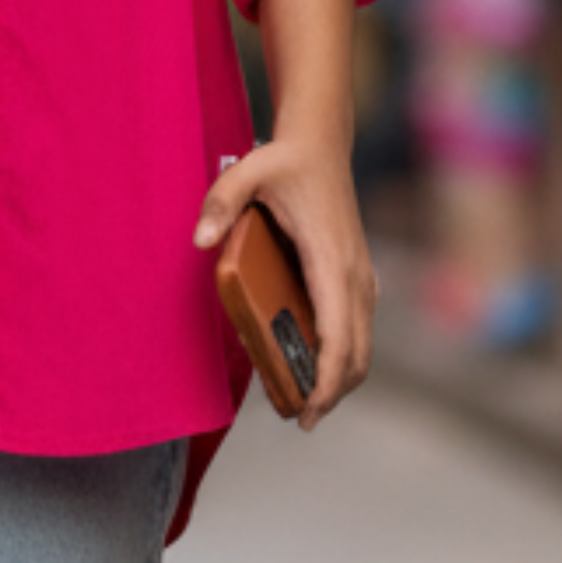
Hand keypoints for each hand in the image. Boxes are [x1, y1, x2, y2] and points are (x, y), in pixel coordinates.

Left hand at [193, 131, 377, 432]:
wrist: (321, 142)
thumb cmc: (286, 160)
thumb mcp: (247, 172)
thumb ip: (221, 202)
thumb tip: (199, 240)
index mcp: (332, 261)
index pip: (338, 337)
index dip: (326, 381)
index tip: (308, 410)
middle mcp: (354, 275)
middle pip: (357, 354)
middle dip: (333, 393)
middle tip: (300, 419)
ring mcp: (361, 277)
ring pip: (362, 346)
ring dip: (340, 380)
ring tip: (304, 403)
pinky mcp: (357, 276)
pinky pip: (357, 330)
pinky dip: (342, 357)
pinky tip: (313, 366)